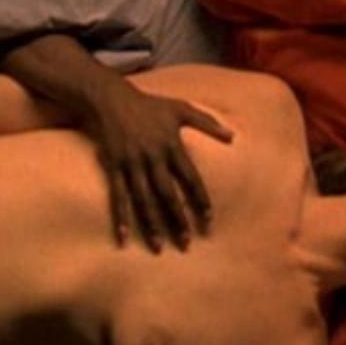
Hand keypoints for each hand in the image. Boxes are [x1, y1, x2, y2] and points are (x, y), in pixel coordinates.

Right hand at [84, 82, 232, 252]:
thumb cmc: (150, 105)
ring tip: (159, 247)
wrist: (111, 98)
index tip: (209, 220)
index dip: (200, 200)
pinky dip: (120, 217)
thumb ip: (208, 123)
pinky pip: (118, 196)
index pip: (191, 179)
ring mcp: (132, 163)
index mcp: (171, 146)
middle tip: (187, 243)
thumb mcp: (181, 108)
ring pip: (143, 200)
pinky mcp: (114, 167)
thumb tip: (234, 137)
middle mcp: (153, 157)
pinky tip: (123, 237)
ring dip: (152, 224)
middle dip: (178, 220)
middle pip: (168, 194)